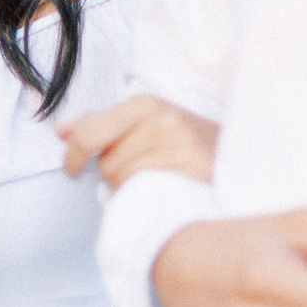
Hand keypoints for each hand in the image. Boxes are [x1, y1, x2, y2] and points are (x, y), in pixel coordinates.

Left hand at [59, 93, 219, 187]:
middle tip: (147, 172)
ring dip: (135, 191)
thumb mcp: (148, 124)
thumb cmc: (190, 146)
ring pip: (127, 184)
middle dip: (118, 175)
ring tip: (162, 182)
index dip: (73, 156)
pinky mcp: (191, 173)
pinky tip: (166, 195)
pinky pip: (147, 197)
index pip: (89, 132)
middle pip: (107, 165)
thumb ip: (101, 125)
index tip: (73, 169)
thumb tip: (60, 130)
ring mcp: (178, 147)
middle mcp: (161, 120)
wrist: (246, 162)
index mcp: (146, 104)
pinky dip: (150, 202)